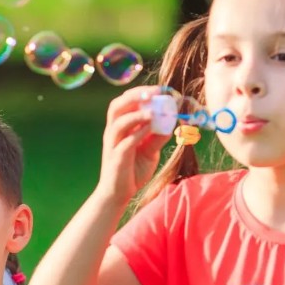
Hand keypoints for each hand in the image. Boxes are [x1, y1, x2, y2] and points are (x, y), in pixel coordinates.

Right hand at [98, 86, 170, 202]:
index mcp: (119, 128)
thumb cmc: (132, 171)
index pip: (125, 102)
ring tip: (154, 111)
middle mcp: (113, 133)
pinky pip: (126, 141)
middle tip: (156, 92)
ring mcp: (113, 144)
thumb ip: (158, 136)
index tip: (160, 89)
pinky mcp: (116, 157)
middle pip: (117, 106)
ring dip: (137, 113)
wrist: (118, 194)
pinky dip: (139, 132)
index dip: (141, 92)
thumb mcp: (150, 151)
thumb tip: (171, 121)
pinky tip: (151, 128)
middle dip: (136, 96)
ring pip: (118, 121)